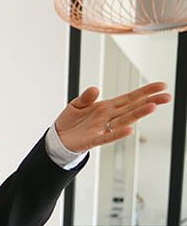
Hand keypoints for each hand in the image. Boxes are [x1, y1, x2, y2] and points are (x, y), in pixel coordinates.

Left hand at [54, 82, 170, 152]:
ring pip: (124, 120)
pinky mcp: (93, 139)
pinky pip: (108, 136)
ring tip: (152, 106)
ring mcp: (102, 128)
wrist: (59, 137)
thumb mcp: (76, 104)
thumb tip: (95, 89)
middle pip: (132, 108)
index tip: (161, 86)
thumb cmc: (70, 121)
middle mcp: (108, 117)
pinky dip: (118, 133)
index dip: (144, 92)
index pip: (129, 98)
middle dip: (149, 101)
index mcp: (106, 107)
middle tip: (167, 96)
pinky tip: (129, 130)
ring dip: (137, 114)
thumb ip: (86, 97)